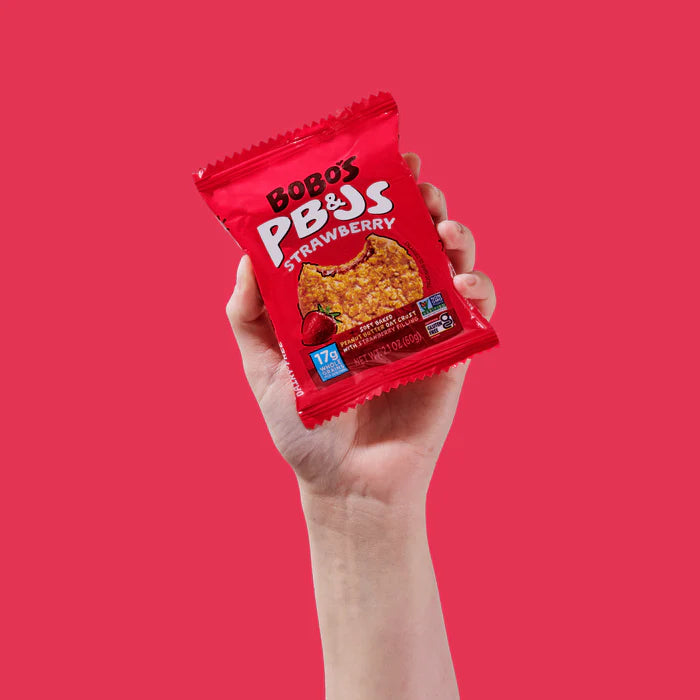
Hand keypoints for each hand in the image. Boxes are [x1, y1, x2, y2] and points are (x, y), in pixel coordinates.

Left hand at [227, 153, 495, 507]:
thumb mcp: (262, 368)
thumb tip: (244, 255)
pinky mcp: (454, 354)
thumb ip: (248, 315)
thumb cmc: (304, 431)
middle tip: (420, 185)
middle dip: (422, 201)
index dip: (377, 195)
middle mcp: (389, 305)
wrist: (347, 486)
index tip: (383, 162)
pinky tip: (463, 280)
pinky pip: (478, 310)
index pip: (366, 234)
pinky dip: (480, 286)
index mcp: (348, 301)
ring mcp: (425, 326)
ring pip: (452, 262)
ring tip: (445, 226)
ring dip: (457, 233)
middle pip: (414, 236)